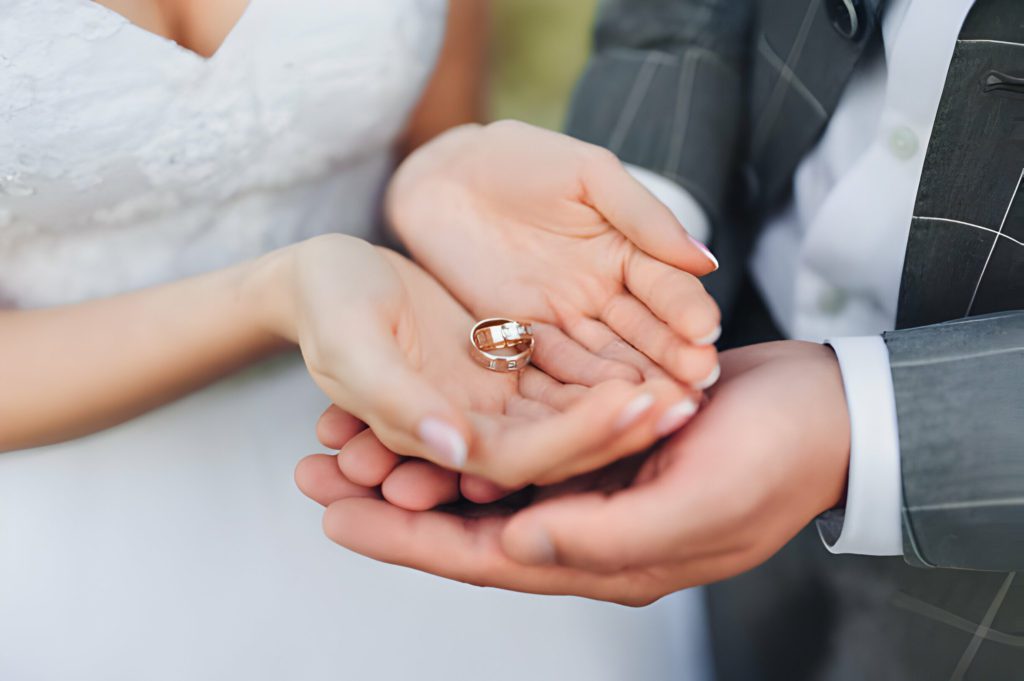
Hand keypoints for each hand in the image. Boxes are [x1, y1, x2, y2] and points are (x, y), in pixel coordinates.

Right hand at [269, 235, 697, 487]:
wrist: (325, 277)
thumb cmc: (327, 307)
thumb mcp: (351, 347)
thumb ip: (399, 401)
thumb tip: (454, 450)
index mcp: (439, 438)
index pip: (524, 456)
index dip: (581, 436)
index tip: (638, 405)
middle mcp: (476, 430)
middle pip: (564, 442)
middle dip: (625, 425)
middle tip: (690, 398)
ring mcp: (496, 400)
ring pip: (575, 409)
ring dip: (629, 397)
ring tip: (692, 375)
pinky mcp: (508, 365)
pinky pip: (569, 370)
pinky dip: (608, 364)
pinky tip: (656, 343)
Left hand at [294, 341, 851, 603]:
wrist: (826, 411)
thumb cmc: (777, 457)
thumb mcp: (703, 502)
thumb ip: (610, 537)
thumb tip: (518, 549)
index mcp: (603, 556)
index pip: (482, 559)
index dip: (406, 542)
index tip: (334, 520)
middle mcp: (585, 528)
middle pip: (465, 524)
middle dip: (389, 501)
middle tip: (314, 470)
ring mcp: (590, 487)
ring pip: (481, 483)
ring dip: (418, 462)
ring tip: (348, 436)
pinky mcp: (597, 443)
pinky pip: (516, 444)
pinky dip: (469, 430)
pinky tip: (428, 408)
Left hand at [388, 120, 721, 387]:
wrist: (444, 176)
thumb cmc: (522, 159)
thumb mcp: (589, 175)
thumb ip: (643, 215)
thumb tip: (705, 261)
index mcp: (629, 252)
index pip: (667, 287)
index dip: (687, 309)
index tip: (706, 332)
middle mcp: (604, 294)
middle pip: (644, 332)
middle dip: (671, 357)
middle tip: (698, 381)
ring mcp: (563, 319)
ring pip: (604, 357)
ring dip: (632, 381)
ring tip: (658, 404)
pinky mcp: (520, 337)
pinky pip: (552, 366)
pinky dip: (577, 387)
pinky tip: (601, 407)